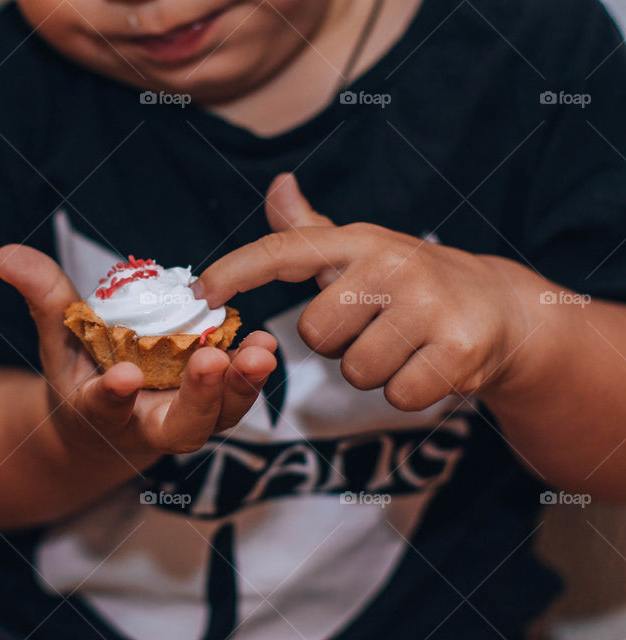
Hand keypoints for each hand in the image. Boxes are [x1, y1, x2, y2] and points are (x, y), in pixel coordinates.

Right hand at [0, 245, 277, 462]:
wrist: (107, 423)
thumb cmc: (80, 374)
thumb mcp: (58, 339)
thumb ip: (42, 297)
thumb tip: (4, 255)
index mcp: (101, 413)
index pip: (104, 408)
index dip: (112, 396)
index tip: (123, 377)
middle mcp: (148, 425)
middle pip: (179, 426)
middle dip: (199, 398)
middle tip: (214, 362)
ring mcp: (187, 419)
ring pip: (218, 416)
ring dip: (241, 386)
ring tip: (260, 350)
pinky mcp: (216, 405)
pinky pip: (237, 395)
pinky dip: (252, 373)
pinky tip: (266, 343)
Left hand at [193, 173, 531, 411]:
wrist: (501, 308)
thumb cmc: (410, 282)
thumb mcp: (361, 251)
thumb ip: (310, 232)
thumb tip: (277, 186)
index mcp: (359, 241)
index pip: (283, 251)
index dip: (237, 270)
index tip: (200, 292)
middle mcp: (392, 264)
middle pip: (315, 333)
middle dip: (337, 342)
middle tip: (374, 325)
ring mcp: (428, 305)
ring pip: (354, 370)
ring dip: (372, 369)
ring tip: (403, 343)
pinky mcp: (458, 350)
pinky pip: (396, 395)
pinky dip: (407, 390)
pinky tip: (428, 363)